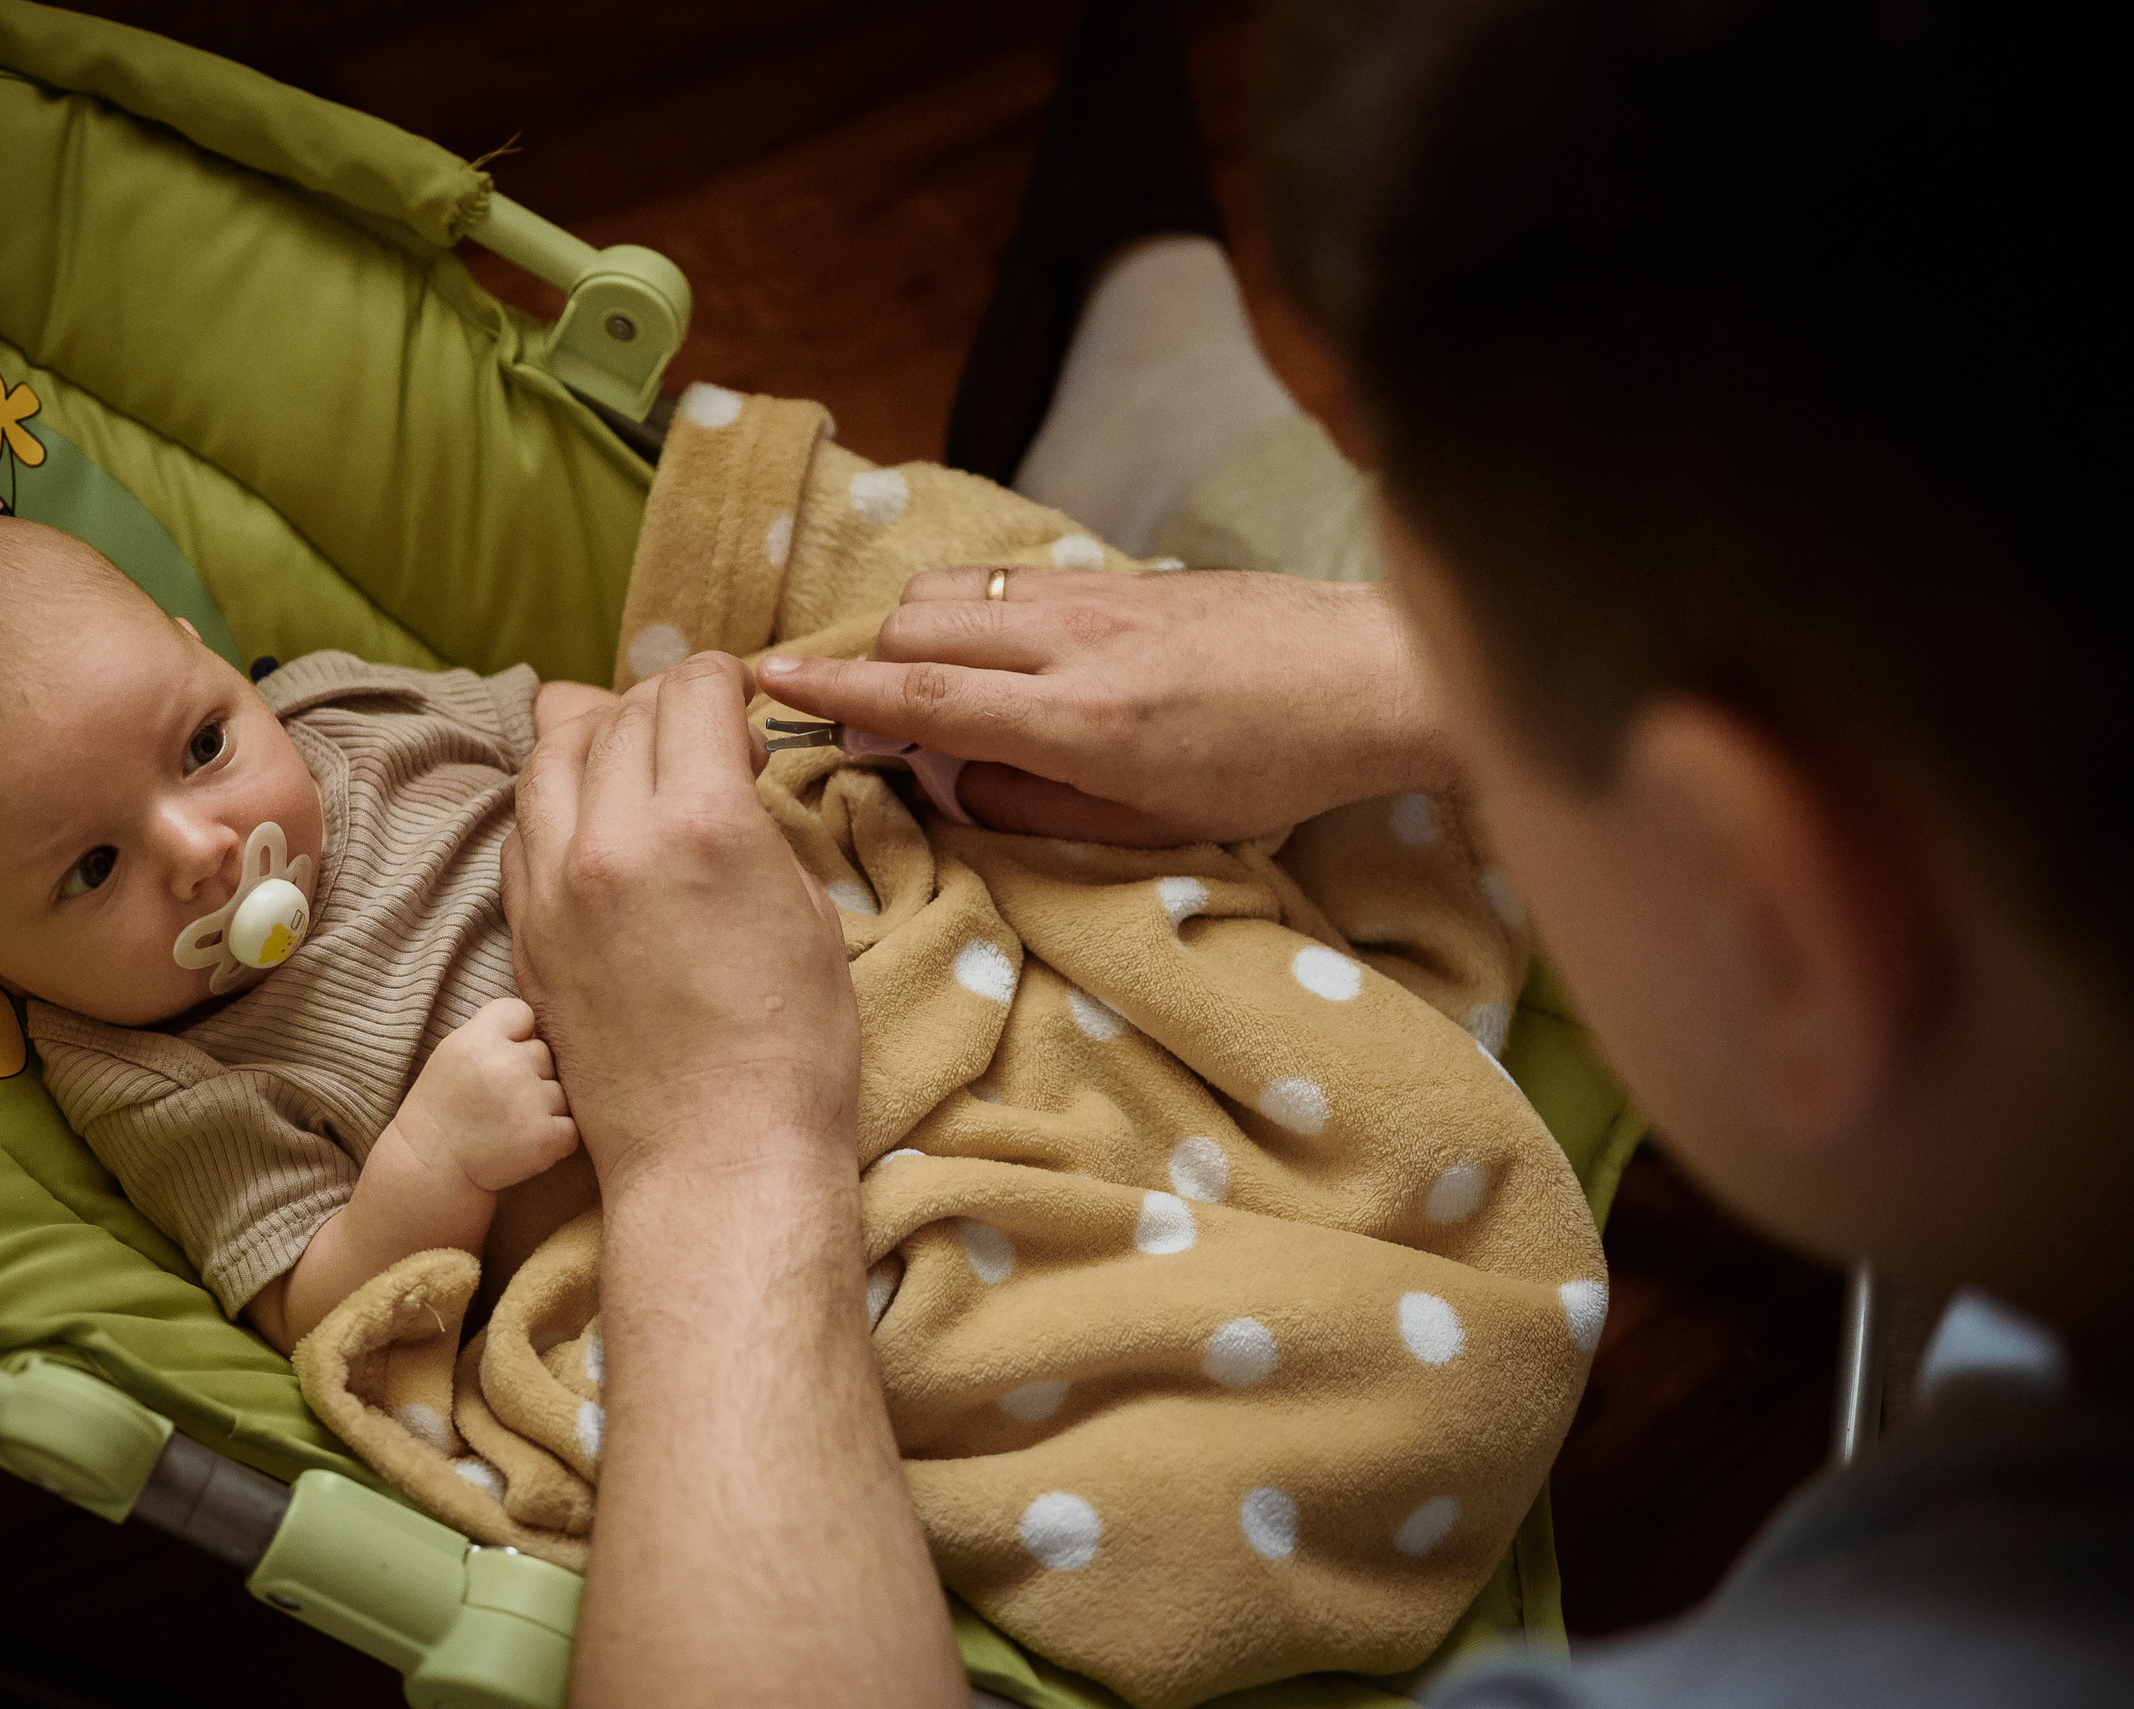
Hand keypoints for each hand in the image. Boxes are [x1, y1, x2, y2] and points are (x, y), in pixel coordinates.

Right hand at [394, 996, 580, 1193]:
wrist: (431, 1167)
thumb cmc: (445, 1108)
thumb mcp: (453, 1054)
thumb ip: (493, 1032)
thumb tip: (538, 1020)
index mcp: (477, 1041)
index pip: (521, 1012)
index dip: (517, 1033)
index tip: (502, 1056)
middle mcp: (505, 1066)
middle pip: (545, 1053)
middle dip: (530, 1074)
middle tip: (499, 1100)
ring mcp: (528, 1102)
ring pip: (561, 1091)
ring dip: (544, 1107)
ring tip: (508, 1123)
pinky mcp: (545, 1138)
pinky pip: (571, 1127)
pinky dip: (555, 1138)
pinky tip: (523, 1142)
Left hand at [500, 653, 859, 1197]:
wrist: (716, 1155)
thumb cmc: (790, 1047)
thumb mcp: (806, 908)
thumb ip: (752, 824)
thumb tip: (727, 777)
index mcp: (700, 823)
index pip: (691, 693)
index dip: (724, 681)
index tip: (740, 696)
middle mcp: (611, 840)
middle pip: (618, 714)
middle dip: (665, 704)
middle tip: (702, 729)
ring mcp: (554, 887)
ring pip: (550, 758)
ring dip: (595, 736)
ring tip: (632, 751)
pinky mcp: (527, 932)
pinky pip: (524, 827)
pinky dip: (558, 799)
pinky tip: (592, 816)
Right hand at [755, 567, 1454, 844]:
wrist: (1371, 675)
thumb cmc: (1273, 768)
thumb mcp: (1155, 827)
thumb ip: (1037, 808)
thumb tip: (955, 782)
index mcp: (1077, 721)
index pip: (920, 694)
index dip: (830, 687)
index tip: (762, 678)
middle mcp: (1072, 643)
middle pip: (915, 624)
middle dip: (864, 662)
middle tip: (856, 713)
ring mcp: (1095, 594)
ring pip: (955, 589)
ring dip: (913, 630)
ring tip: (921, 682)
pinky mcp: (1120, 573)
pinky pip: (1008, 580)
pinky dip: (972, 611)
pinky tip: (994, 651)